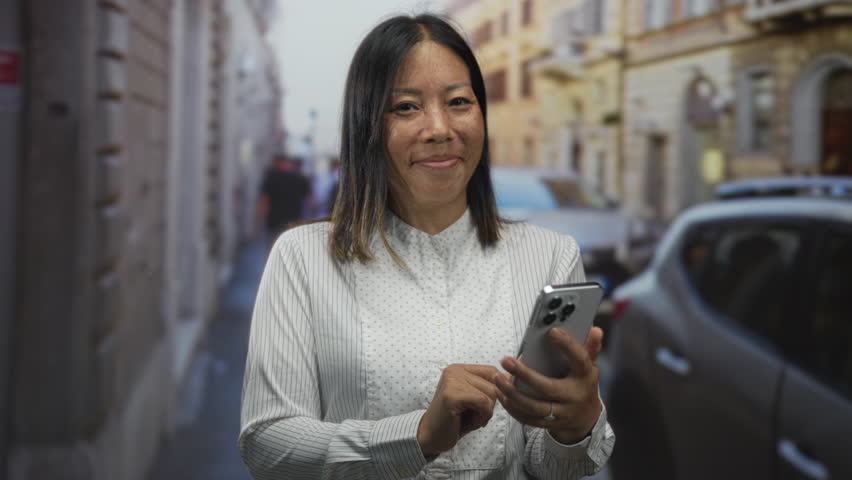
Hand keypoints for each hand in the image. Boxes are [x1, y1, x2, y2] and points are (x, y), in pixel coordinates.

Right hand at [417, 364, 499, 456]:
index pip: (493, 371)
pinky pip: (483, 402)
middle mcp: (454, 370)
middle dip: (491, 405)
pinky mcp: (451, 395)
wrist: (431, 437)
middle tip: (475, 415)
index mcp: (459, 368)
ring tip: (471, 418)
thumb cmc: (456, 420)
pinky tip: (470, 422)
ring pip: (491, 393)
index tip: (484, 406)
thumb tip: (514, 378)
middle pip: (494, 382)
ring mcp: (451, 381)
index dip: (497, 391)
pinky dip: (482, 416)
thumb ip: (490, 387)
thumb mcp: (475, 399)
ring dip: (486, 412)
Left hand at [494, 326, 603, 444]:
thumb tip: (595, 330)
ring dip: (513, 393)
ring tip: (498, 378)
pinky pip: (528, 419)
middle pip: (547, 387)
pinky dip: (512, 408)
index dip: (567, 345)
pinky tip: (501, 394)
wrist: (586, 418)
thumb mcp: (590, 366)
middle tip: (505, 360)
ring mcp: (561, 414)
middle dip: (524, 374)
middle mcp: (573, 397)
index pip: (579, 360)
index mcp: (585, 377)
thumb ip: (590, 348)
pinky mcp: (549, 424)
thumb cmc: (582, 384)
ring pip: (534, 407)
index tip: (551, 332)